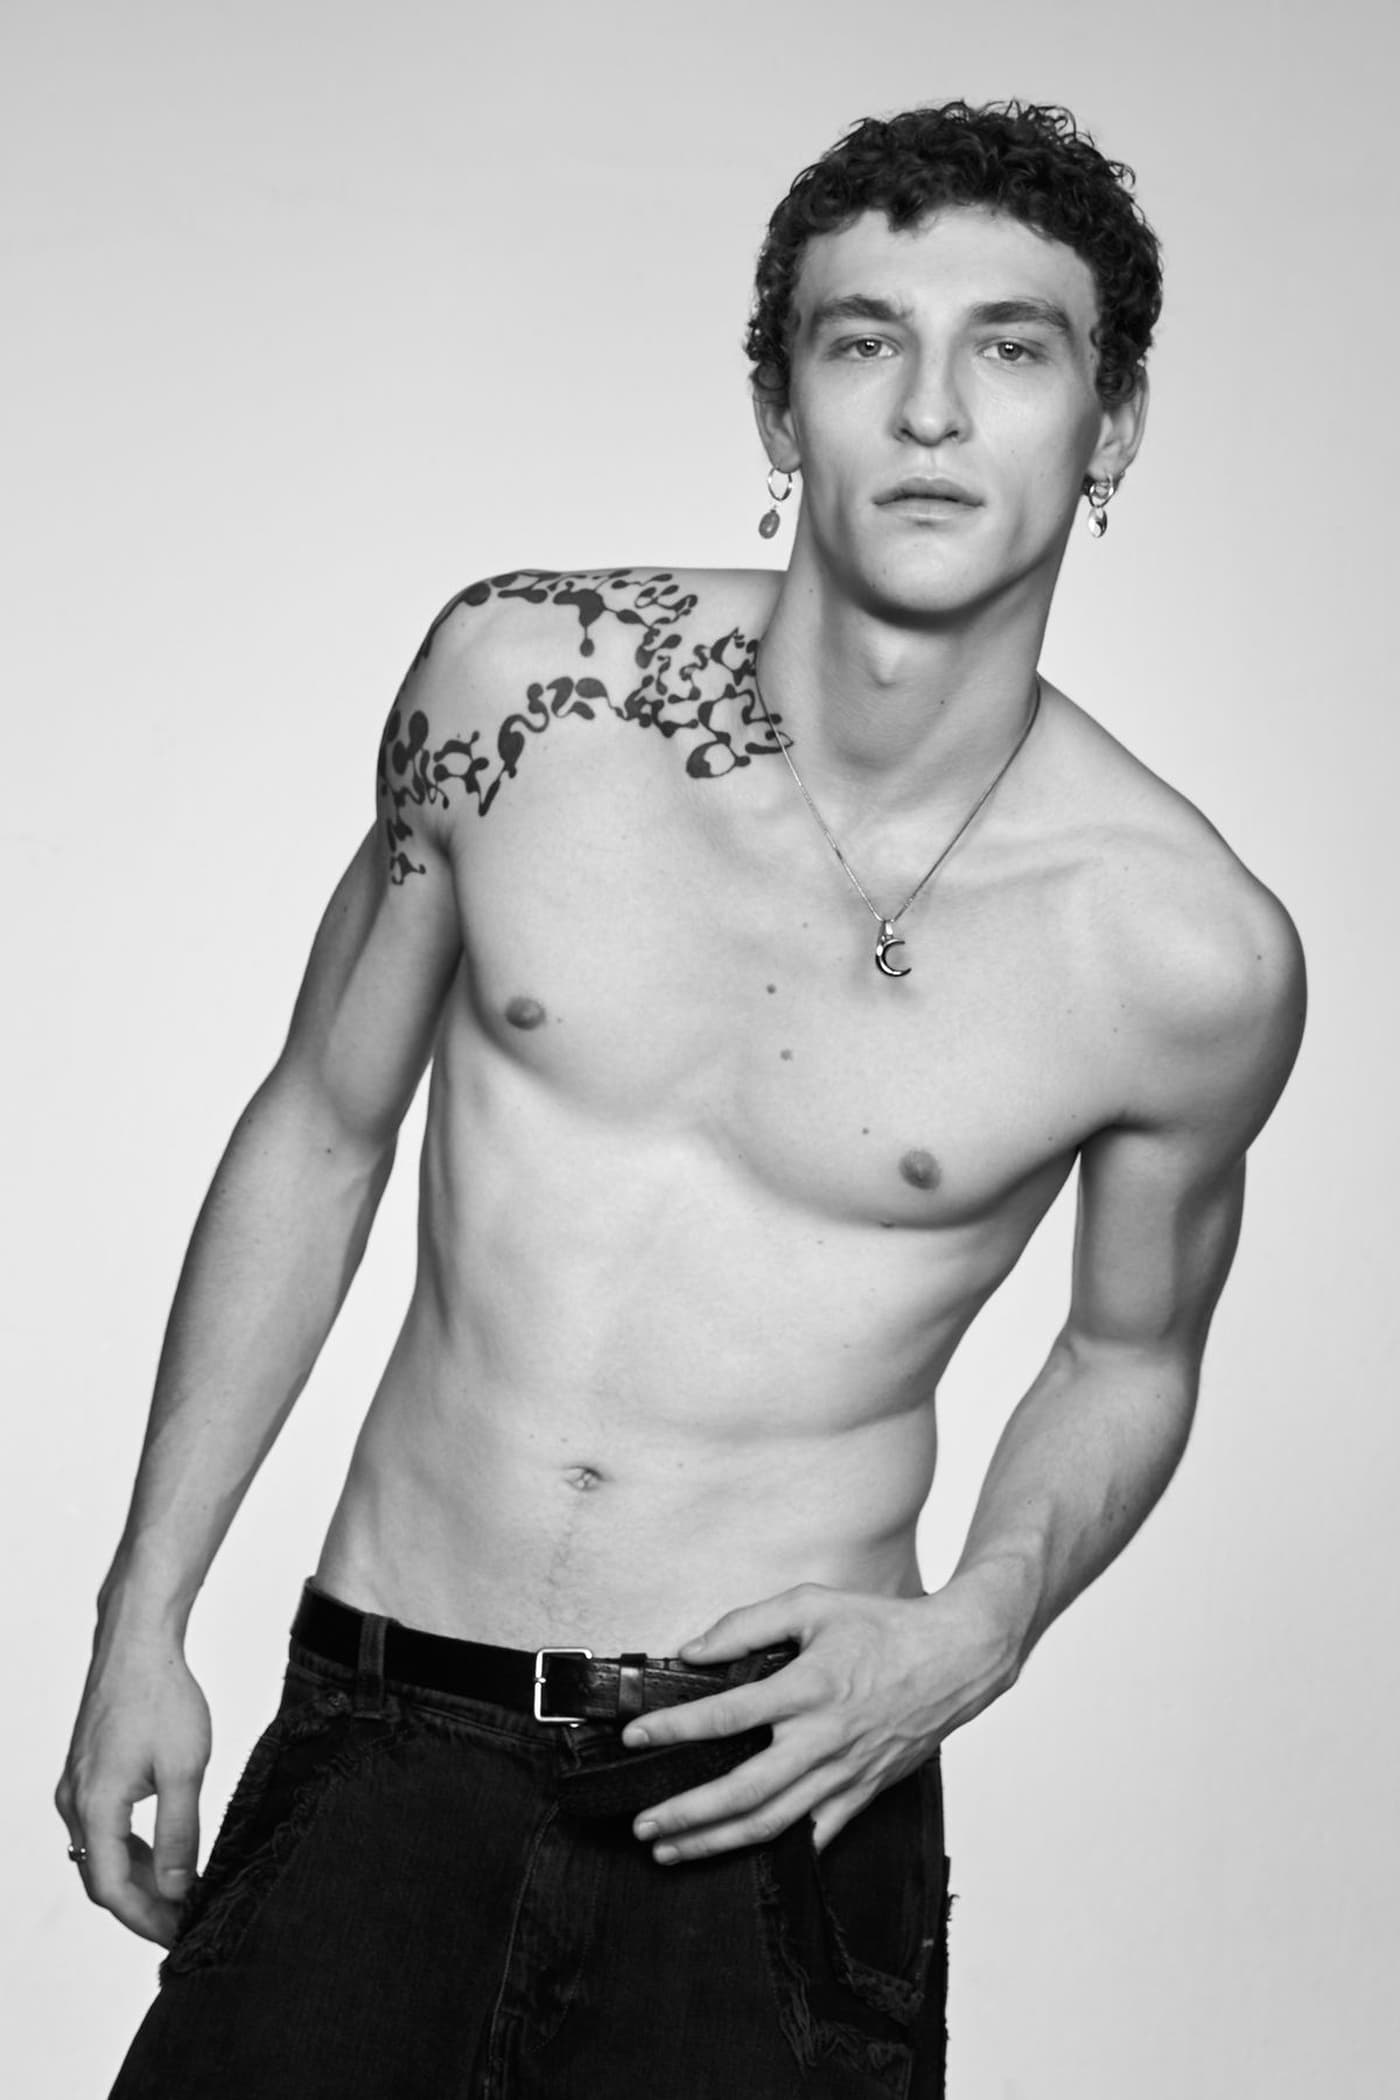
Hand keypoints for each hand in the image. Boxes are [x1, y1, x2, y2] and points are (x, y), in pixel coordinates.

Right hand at [56, 1633, 212, 1945]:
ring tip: (179, 1896)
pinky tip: (162, 1854)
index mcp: (95, 1807)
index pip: (113, 1890)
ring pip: (101, 1854)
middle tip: (182, 1923)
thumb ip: (179, 1833)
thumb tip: (177, 1889)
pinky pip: (101, 1828)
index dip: (147, 1920)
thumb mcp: (183, 1769)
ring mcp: (76, 1787)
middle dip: (142, 1907)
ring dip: (137, 1879)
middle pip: (102, 1878)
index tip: (180, 1935)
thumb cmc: (162, 1696)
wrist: (138, 1644)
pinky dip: (130, 1850)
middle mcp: (74, 1802)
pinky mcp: (86, 1773)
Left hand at [624, 1578, 1018, 1862]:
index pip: (726, 1715)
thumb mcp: (812, 1605)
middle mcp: (823, 1738)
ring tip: (672, 1849)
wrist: (954, 1659)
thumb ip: (747, 1624)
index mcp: (807, 1687)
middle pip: (742, 1790)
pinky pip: (814, 1836)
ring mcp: (844, 1773)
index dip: (674, 1728)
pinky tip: (739, 1858)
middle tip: (643, 1824)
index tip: (636, 1737)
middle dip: (686, 1813)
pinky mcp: (863, 1793)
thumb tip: (693, 1650)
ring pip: (772, 1823)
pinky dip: (775, 1853)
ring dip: (717, 1842)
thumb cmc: (882, 1627)